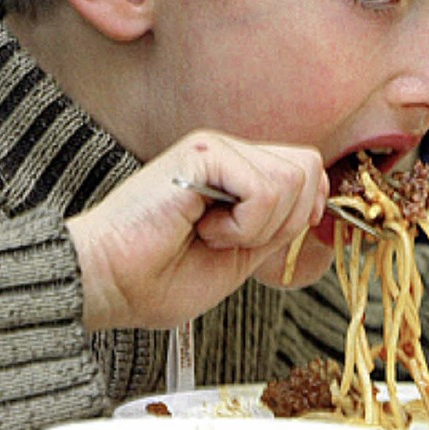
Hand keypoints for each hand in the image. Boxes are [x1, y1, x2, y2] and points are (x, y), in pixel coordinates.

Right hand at [66, 130, 332, 329]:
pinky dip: (244, 226)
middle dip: (286, 219)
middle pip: (308, 166)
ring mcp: (216, 147)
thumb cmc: (163, 276)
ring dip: (260, 226)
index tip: (271, 237)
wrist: (110, 282)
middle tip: (238, 239)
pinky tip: (204, 228)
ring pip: (292, 178)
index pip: (306, 167)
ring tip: (213, 234)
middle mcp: (230, 153)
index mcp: (238, 172)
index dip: (308, 205)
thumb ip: (278, 225)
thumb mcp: (242, 255)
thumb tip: (317, 204)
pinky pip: (263, 189)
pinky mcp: (203, 151)